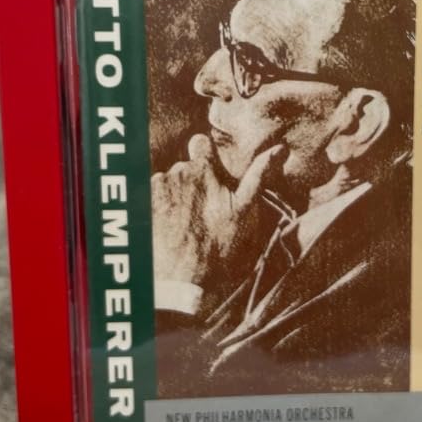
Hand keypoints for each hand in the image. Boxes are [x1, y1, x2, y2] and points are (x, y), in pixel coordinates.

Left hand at [151, 134, 286, 288]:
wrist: (182, 279)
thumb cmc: (218, 245)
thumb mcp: (245, 211)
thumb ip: (258, 175)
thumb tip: (279, 148)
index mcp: (203, 169)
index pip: (200, 143)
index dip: (205, 155)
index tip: (209, 173)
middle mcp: (176, 171)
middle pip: (184, 168)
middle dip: (191, 182)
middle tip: (201, 211)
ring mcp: (156, 187)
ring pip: (167, 183)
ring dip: (174, 196)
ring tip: (183, 224)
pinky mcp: (141, 203)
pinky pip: (150, 197)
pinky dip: (158, 208)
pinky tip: (168, 227)